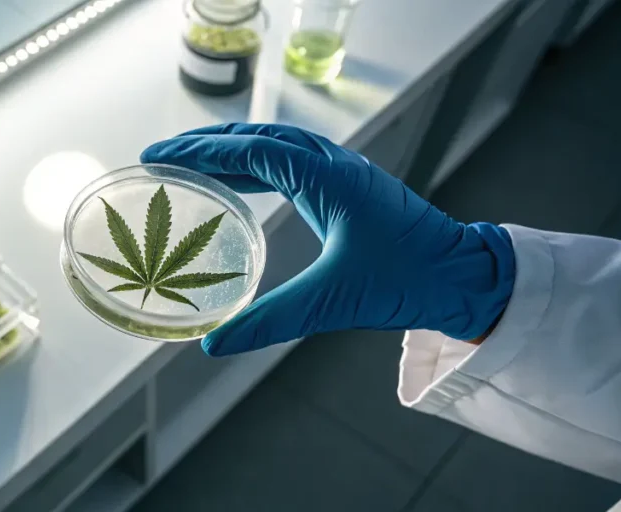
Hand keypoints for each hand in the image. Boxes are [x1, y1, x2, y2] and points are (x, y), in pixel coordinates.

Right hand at [140, 123, 515, 356]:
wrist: (461, 276)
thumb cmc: (407, 280)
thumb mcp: (332, 301)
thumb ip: (270, 320)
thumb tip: (215, 343)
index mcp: (325, 176)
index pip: (248, 150)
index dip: (198, 151)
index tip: (159, 156)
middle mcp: (333, 163)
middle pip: (257, 137)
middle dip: (207, 144)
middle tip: (164, 157)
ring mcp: (343, 171)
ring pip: (275, 146)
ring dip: (232, 150)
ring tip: (193, 165)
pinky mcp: (350, 187)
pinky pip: (292, 162)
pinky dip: (258, 165)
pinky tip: (243, 183)